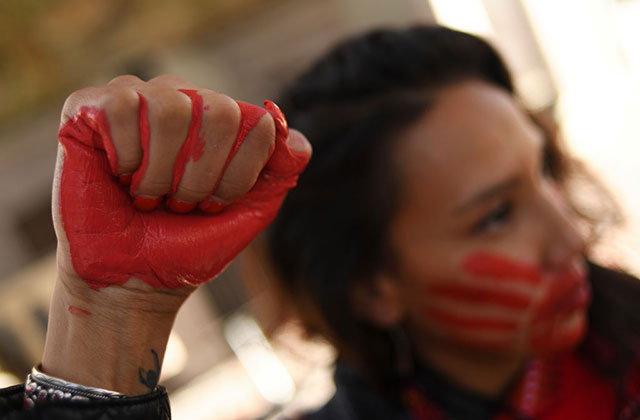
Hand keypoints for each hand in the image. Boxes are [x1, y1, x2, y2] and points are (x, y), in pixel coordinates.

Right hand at [41, 74, 310, 394]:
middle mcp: (186, 100)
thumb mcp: (247, 212)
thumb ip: (278, 172)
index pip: (258, 124)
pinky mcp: (90, 106)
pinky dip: (125, 156)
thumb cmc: (188, 244)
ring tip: (147, 195)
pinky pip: (124, 105)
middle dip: (201, 178)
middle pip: (219, 111)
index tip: (213, 207)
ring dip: (161, 173)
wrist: (132, 279)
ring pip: (171, 107)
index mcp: (224, 122)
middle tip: (179, 204)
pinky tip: (118, 174)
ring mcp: (140, 99)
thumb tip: (295, 139)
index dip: (238, 176)